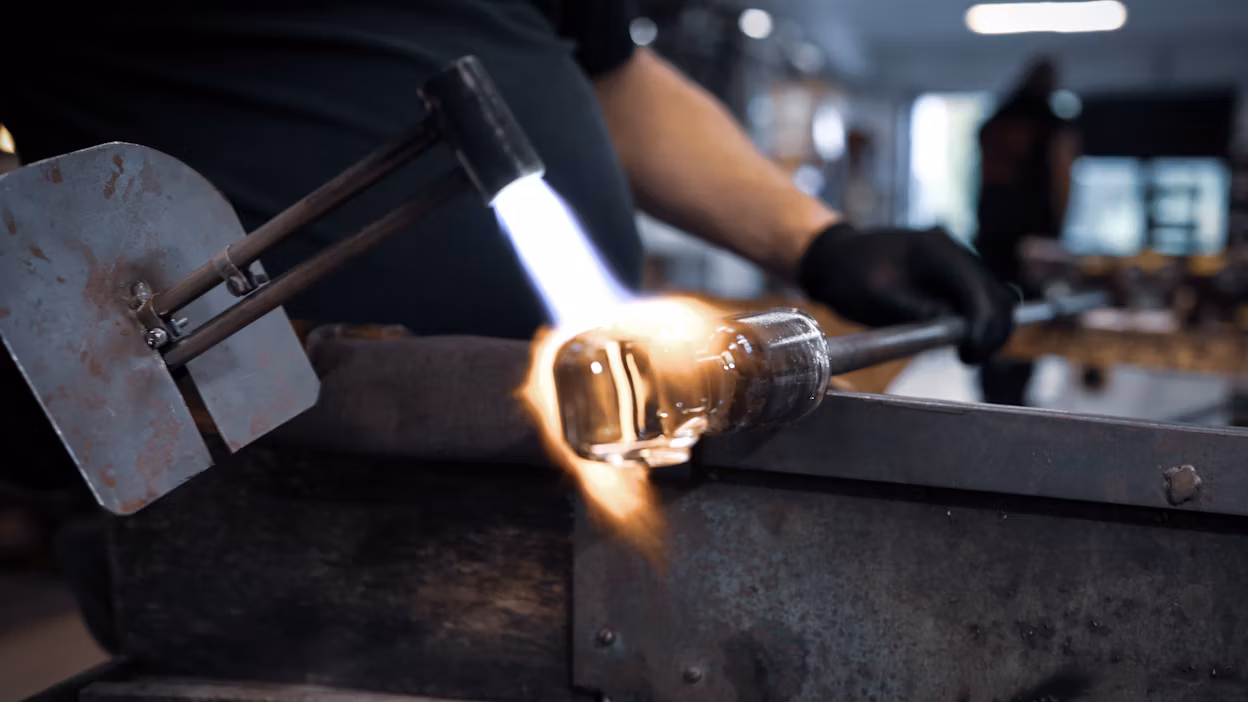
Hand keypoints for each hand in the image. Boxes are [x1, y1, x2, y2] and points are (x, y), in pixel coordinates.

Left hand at [798, 223, 1016, 363]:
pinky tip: (963, 341)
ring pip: (996, 299)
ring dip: (990, 328)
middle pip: (996, 294)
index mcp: (936, 250)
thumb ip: (915, 310)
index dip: (984, 322)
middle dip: (992, 330)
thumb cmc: (850, 275)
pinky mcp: (955, 281)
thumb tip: (953, 327)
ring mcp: (958, 266)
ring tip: (967, 354)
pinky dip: (980, 323)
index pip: (978, 288)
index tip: (972, 352)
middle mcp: (955, 253)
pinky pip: (981, 303)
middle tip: (969, 359)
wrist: (838, 259)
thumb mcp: (875, 296)